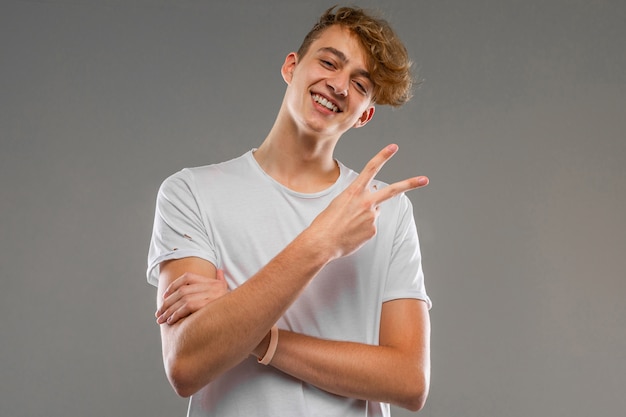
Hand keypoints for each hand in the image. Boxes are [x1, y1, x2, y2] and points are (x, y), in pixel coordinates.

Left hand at [155, 269, 228, 324]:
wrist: (244, 315)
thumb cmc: (233, 306)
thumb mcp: (227, 291)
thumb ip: (221, 280)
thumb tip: (220, 270)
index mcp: (213, 282)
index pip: (188, 277)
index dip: (174, 285)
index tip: (165, 295)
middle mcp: (212, 287)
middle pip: (182, 290)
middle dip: (167, 302)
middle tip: (158, 313)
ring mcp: (211, 295)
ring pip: (182, 299)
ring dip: (169, 310)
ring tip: (161, 319)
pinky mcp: (208, 305)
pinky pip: (187, 307)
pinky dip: (176, 313)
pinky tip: (171, 320)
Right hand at [309, 144, 427, 259]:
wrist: (322, 242)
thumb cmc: (326, 222)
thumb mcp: (339, 202)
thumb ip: (358, 197)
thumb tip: (374, 198)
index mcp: (354, 191)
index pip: (371, 169)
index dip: (382, 156)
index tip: (393, 147)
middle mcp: (366, 202)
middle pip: (392, 190)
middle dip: (410, 184)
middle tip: (425, 179)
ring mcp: (371, 216)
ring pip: (375, 210)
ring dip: (365, 214)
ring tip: (349, 223)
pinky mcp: (373, 230)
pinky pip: (371, 225)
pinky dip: (363, 228)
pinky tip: (352, 232)